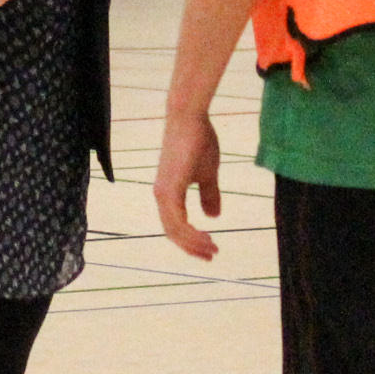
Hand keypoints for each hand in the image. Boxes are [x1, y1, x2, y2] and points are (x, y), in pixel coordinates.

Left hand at [153, 112, 220, 259]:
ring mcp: (163, 192)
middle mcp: (162, 195)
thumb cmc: (199, 141)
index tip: (209, 249)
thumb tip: (213, 216)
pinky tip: (206, 237)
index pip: (175, 225)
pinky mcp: (169, 189)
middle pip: (173, 232)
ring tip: (212, 250)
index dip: (191, 240)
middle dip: (192, 247)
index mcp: (169, 192)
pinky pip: (177, 221)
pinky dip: (191, 233)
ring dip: (193, 243)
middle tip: (211, 255)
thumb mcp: (208, 173)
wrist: (190, 118)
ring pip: (174, 230)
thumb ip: (208, 194)